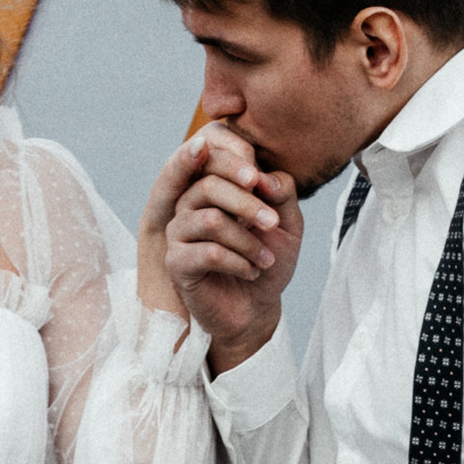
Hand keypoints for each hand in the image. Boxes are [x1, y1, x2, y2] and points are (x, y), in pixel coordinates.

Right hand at [143, 125, 301, 368]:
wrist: (258, 306)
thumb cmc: (268, 258)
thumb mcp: (286, 222)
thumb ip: (281, 192)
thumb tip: (264, 176)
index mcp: (212, 186)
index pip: (213, 158)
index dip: (236, 163)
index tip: (263, 183)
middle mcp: (189, 204)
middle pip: (209, 185)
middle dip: (248, 204)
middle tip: (273, 224)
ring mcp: (179, 232)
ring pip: (210, 220)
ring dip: (246, 241)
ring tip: (265, 259)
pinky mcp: (177, 262)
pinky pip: (207, 253)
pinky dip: (238, 262)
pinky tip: (251, 272)